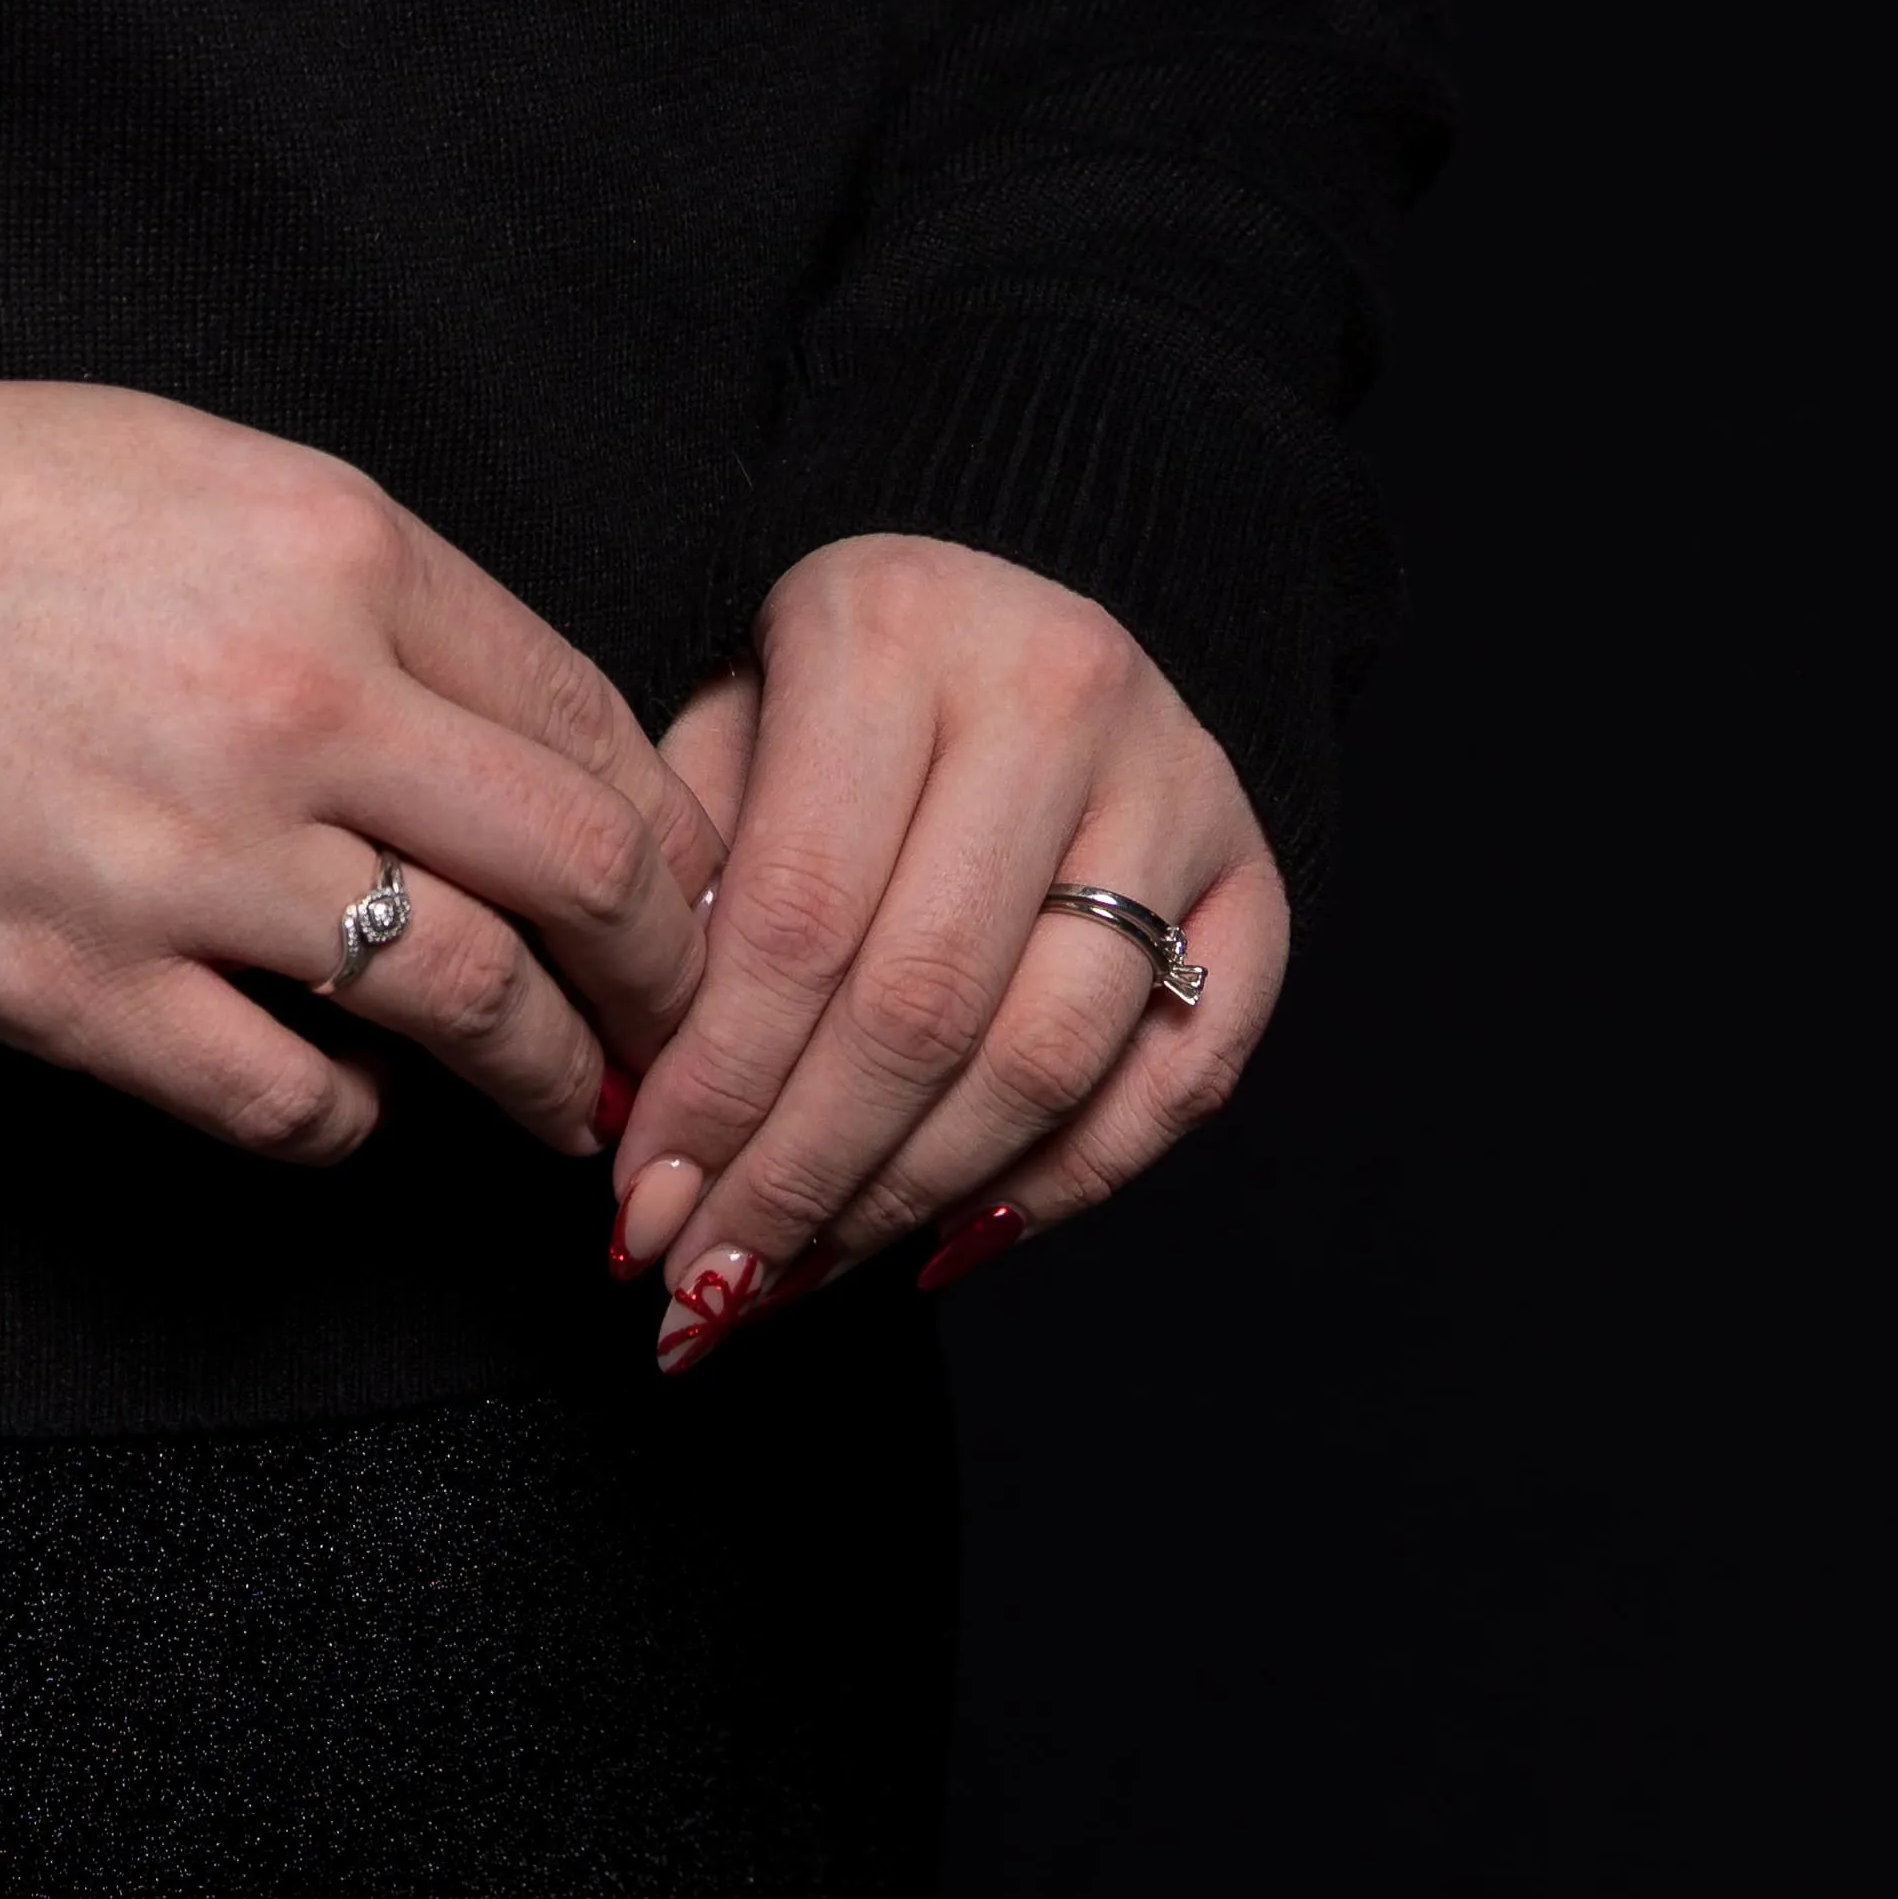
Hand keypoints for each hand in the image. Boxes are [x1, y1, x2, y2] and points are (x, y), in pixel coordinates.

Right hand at [0, 363, 727, 1167]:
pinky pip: (292, 1105)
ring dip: (543, 1081)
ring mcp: (182, 856)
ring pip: (470, 1010)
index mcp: (330, 545)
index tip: (685, 894)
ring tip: (557, 1111)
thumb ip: (352, 579)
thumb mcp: (181, 462)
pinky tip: (344, 1101)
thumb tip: (498, 723)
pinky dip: (351, 1122)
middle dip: (662, 973)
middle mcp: (290, 697)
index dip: (670, 830)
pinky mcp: (73, 988)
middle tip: (674, 1029)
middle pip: (584, 872)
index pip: (589, 716)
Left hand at [610, 536, 1279, 1359]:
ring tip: (799, 1279)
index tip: (640, 1207)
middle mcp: (1056, 692)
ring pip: (1044, 1061)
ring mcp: (1177, 788)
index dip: (717, 1088)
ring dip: (908, 1203)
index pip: (798, 915)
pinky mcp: (1257, 882)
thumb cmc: (834, 686)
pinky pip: (1175, 1087)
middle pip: (922, 1006)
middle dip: (799, 1177)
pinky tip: (940, 1246)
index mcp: (893, 629)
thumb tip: (646, 1105)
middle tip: (707, 1285)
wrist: (1011, 613)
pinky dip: (1059, 1191)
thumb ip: (685, 881)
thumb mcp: (727, 716)